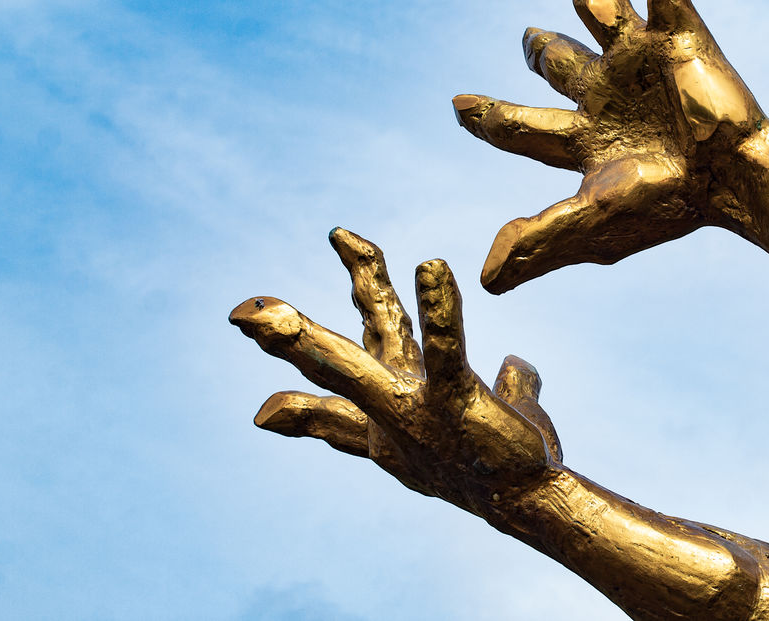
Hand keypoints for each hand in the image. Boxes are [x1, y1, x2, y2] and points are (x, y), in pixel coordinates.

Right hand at [229, 228, 561, 515]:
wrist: (525, 499)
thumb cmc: (499, 460)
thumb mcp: (486, 416)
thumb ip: (495, 383)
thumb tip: (515, 363)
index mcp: (386, 413)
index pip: (332, 402)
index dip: (293, 409)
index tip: (262, 414)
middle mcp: (390, 410)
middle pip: (332, 364)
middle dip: (287, 338)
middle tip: (243, 313)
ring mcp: (413, 408)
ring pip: (354, 365)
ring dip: (316, 337)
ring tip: (300, 297)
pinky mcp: (454, 398)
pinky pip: (443, 345)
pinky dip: (437, 307)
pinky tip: (431, 267)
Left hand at [454, 0, 763, 292]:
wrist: (739, 184)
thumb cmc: (673, 208)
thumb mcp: (593, 224)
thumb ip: (537, 241)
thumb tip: (484, 278)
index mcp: (585, 138)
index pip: (525, 126)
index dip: (490, 117)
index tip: (458, 106)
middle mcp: (607, 91)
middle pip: (559, 59)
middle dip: (542, 49)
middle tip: (526, 37)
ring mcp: (641, 57)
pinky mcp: (679, 31)